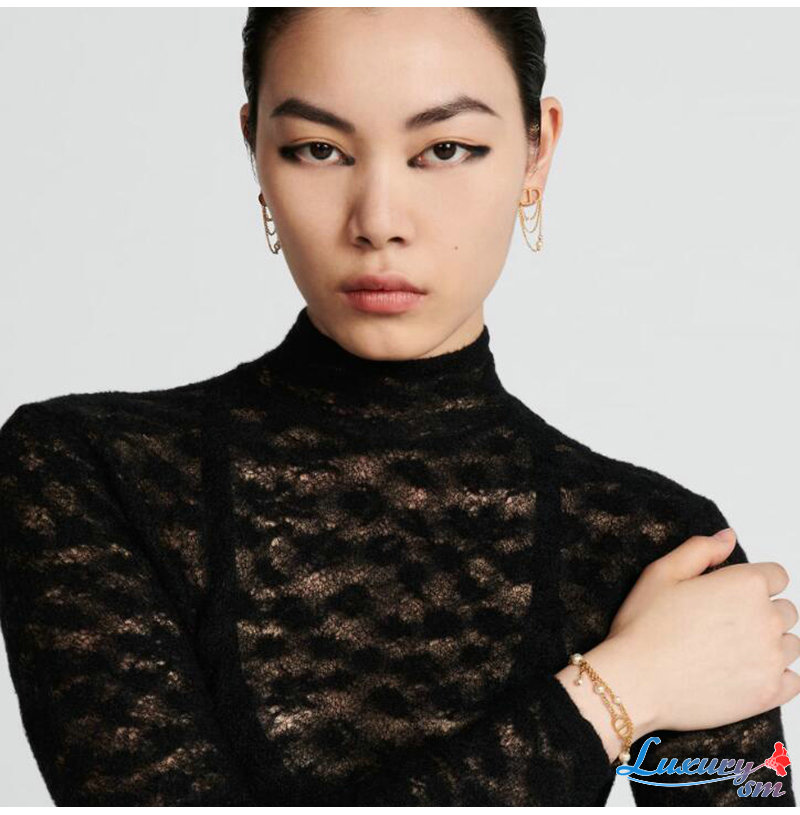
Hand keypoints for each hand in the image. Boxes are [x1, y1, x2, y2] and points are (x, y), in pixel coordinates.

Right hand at [605, 528, 799, 733]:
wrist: (636, 682)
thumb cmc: (644, 628)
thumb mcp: (661, 573)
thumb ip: (700, 549)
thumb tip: (728, 537)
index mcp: (744, 585)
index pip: (777, 575)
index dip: (751, 582)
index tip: (729, 595)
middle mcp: (766, 619)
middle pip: (785, 609)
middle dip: (761, 611)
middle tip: (722, 623)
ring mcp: (771, 658)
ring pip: (790, 643)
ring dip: (769, 643)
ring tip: (731, 649)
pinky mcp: (769, 693)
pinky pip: (792, 680)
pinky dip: (774, 676)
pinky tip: (743, 672)